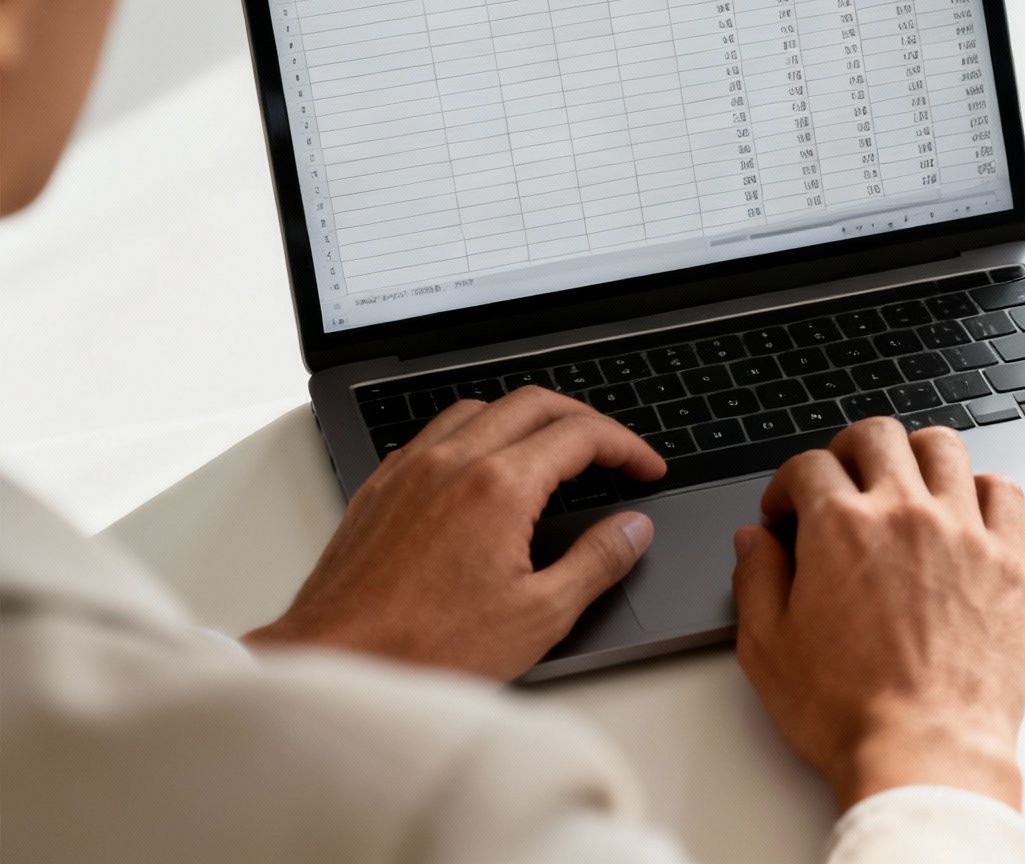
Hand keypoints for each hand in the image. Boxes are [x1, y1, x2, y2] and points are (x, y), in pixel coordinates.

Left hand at [244, 387, 665, 680]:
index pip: (579, 435)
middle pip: (533, 403)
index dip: (625, 446)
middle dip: (585, 419)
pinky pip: (434, 434)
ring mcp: (410, 470)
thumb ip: (597, 562)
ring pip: (480, 409)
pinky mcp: (379, 489)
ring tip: (553, 451)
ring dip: (527, 419)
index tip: (645, 467)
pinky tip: (482, 470)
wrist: (336, 663)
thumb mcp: (540, 615)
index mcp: (498, 486)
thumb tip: (632, 529)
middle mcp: (452, 462)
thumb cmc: (426, 649)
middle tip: (613, 451)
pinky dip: (475, 435)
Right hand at [731, 418, 1024, 811]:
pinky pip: (1002, 491)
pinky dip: (980, 488)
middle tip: (840, 482)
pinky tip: (961, 512)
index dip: (786, 486)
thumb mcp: (768, 649)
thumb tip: (754, 540)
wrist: (925, 752)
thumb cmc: (848, 712)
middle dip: (847, 450)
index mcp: (840, 527)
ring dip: (915, 453)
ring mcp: (963, 531)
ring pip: (943, 446)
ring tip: (902, 482)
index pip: (808, 466)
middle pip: (876, 435)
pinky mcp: (1007, 561)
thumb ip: (756, 580)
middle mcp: (904, 513)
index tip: (786, 513)